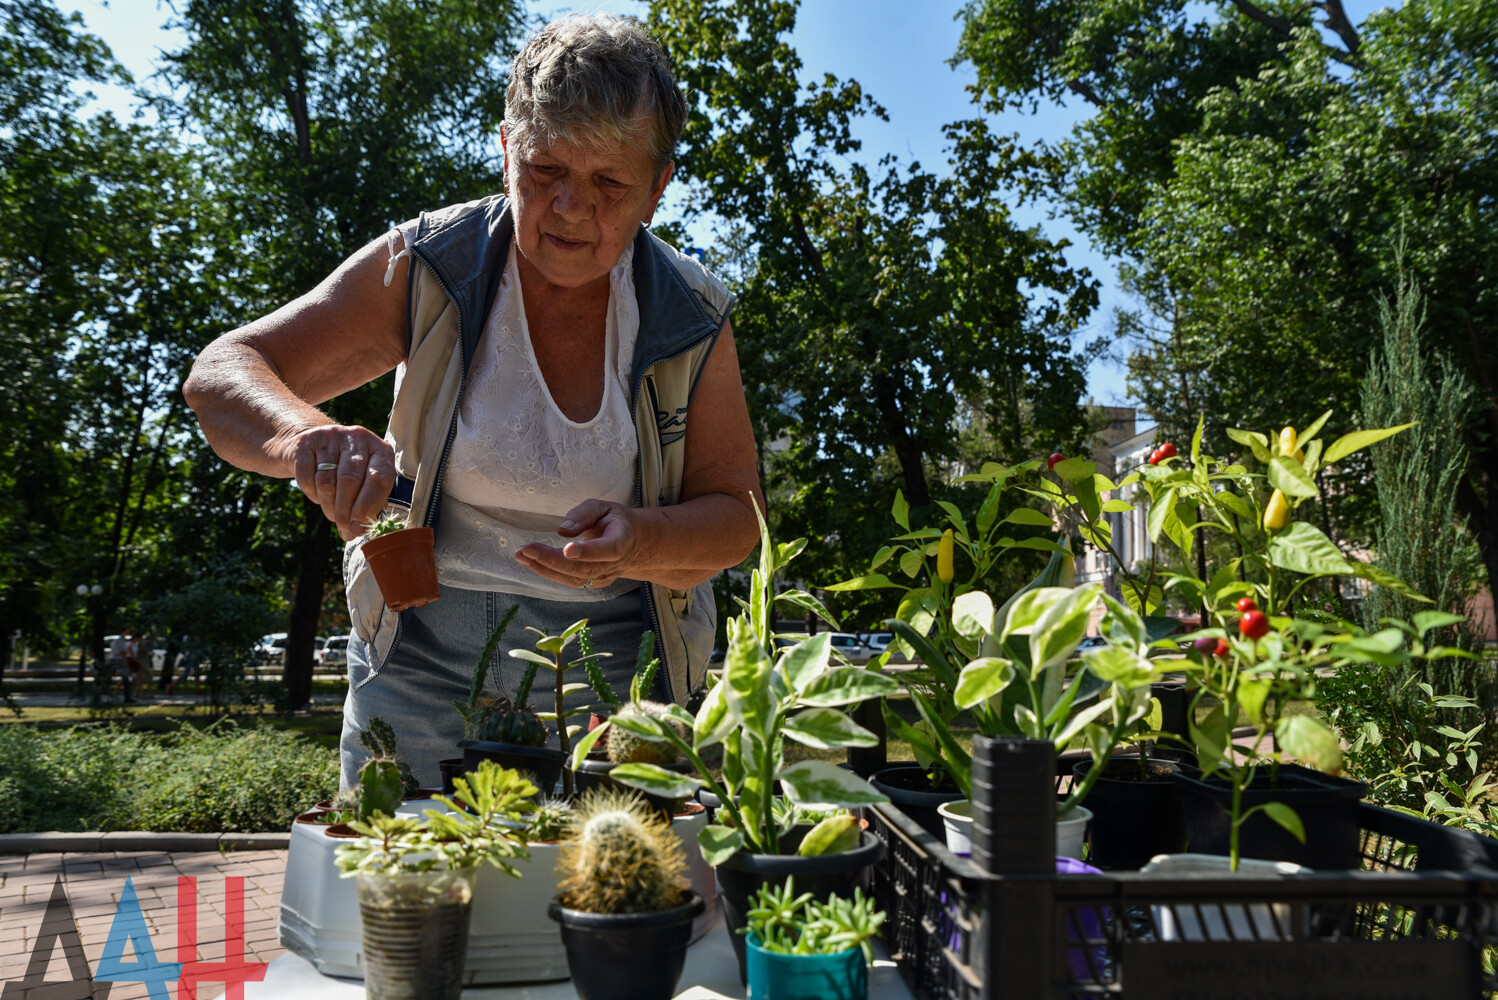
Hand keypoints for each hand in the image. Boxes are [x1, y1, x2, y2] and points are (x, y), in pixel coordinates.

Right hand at [290, 424, 396, 540]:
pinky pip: (307, 478)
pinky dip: (311, 493)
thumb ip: (369, 502)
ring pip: (327, 481)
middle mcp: (357, 438)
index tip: (360, 527)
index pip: (380, 477)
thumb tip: (360, 529)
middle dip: (346, 511)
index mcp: (380, 449)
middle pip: (351, 480)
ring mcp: (330, 437)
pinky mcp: (305, 442)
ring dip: (329, 506)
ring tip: (332, 515)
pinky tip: (317, 495)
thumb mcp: (365, 480)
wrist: (309, 444)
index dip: (369, 506)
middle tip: (344, 529)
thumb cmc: (345, 470)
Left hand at [515, 499, 641, 589]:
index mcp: (622, 540)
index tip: (566, 549)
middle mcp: (613, 563)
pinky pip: (570, 581)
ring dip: (545, 569)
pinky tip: (531, 562)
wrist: (634, 544)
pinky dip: (549, 573)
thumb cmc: (616, 521)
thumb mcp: (604, 507)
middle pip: (583, 568)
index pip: (608, 549)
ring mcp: (603, 577)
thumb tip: (563, 529)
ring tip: (522, 555)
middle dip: (552, 560)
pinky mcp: (593, 583)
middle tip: (527, 549)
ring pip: (574, 578)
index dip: (588, 551)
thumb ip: (585, 514)